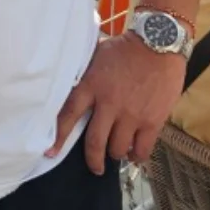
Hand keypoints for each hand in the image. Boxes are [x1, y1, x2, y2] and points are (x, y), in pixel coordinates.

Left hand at [48, 34, 185, 172]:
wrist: (159, 44)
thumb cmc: (126, 47)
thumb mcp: (97, 55)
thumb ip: (85, 73)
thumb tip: (69, 82)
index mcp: (91, 84)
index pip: (69, 114)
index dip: (59, 136)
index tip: (51, 152)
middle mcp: (109, 103)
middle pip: (94, 142)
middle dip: (93, 159)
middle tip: (94, 166)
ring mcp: (131, 114)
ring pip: (117, 149)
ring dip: (115, 154)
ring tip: (116, 151)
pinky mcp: (152, 121)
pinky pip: (141, 149)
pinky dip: (135, 156)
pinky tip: (133, 153)